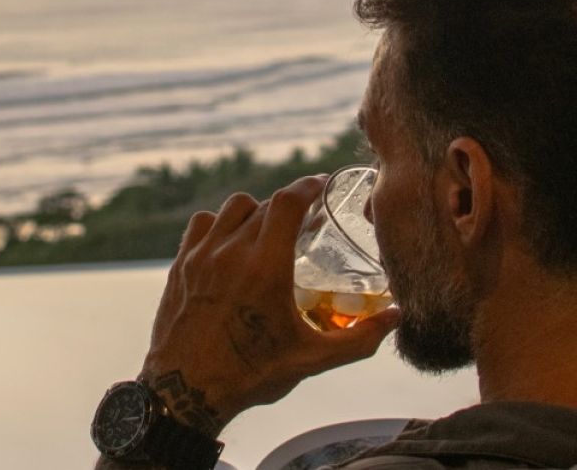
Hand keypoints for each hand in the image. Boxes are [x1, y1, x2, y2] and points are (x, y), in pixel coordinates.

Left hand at [139, 175, 400, 435]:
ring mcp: (201, 256)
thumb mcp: (312, 359)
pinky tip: (231, 241)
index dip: (307, 186)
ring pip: (232, 208)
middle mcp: (231, 252)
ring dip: (255, 211)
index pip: (287, 202)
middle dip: (289, 206)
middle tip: (304, 220)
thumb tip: (395, 318)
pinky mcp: (181, 265)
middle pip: (265, 205)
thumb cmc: (250, 375)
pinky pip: (202, 224)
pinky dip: (220, 223)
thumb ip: (359, 338)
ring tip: (268, 230)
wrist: (186, 392)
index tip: (321, 184)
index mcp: (265, 268)